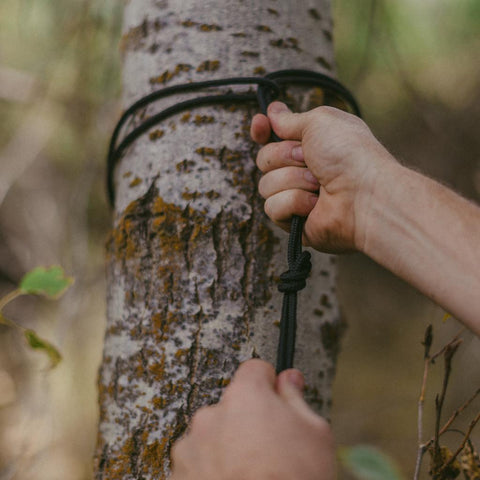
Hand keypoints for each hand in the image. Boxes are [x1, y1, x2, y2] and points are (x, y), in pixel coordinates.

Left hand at [170, 359, 334, 479]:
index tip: (276, 398)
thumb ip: (296, 398)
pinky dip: (211, 470)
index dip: (269, 384)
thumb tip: (289, 378)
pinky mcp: (179, 474)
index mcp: (245, 396)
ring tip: (250, 474)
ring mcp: (191, 445)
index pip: (254, 370)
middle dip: (248, 420)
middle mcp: (212, 414)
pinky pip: (198, 462)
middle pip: (233, 406)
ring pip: (214, 435)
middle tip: (269, 449)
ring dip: (227, 446)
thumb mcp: (314, 435)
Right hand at [251, 101, 396, 251]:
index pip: (272, 138)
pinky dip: (293, 202)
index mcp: (310, 145)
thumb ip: (291, 119)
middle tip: (308, 159)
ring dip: (292, 180)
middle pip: (264, 159)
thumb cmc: (349, 155)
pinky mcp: (294, 221)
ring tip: (318, 185)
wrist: (365, 196)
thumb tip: (273, 112)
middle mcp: (302, 170)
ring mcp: (297, 196)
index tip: (260, 124)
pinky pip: (272, 208)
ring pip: (265, 185)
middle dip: (283, 156)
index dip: (262, 131)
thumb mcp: (319, 121)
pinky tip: (315, 205)